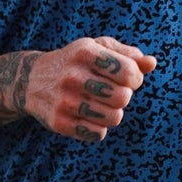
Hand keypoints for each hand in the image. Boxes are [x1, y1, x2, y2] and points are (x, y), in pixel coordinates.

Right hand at [22, 36, 155, 141]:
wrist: (30, 80)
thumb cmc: (75, 62)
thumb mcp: (97, 48)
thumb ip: (128, 55)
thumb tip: (151, 63)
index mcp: (84, 52)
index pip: (129, 72)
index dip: (134, 78)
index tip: (126, 78)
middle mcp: (72, 76)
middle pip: (123, 98)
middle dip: (123, 96)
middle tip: (111, 92)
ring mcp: (64, 101)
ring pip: (113, 118)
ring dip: (112, 113)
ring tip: (100, 104)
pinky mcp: (58, 123)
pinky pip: (98, 134)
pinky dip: (98, 127)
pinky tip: (87, 115)